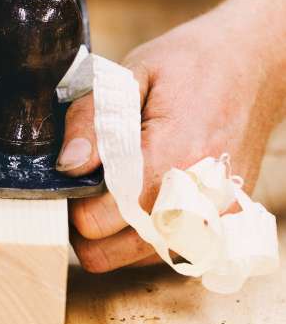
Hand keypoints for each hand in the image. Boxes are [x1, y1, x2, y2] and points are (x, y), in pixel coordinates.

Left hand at [58, 0, 285, 271]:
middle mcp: (196, 197)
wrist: (255, 64)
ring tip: (113, 188)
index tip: (70, 175)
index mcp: (171, 155)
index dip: (70, 200)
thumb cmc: (192, 63)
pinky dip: (146, 235)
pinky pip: (170, 251)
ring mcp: (214, 215)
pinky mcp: (224, 220)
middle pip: (109, 252)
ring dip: (112, 234)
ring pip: (135, 259)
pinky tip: (144, 196)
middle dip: (83, 223)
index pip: (98, 219)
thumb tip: (67, 165)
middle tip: (83, 185)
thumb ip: (94, 119)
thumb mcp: (134, 73)